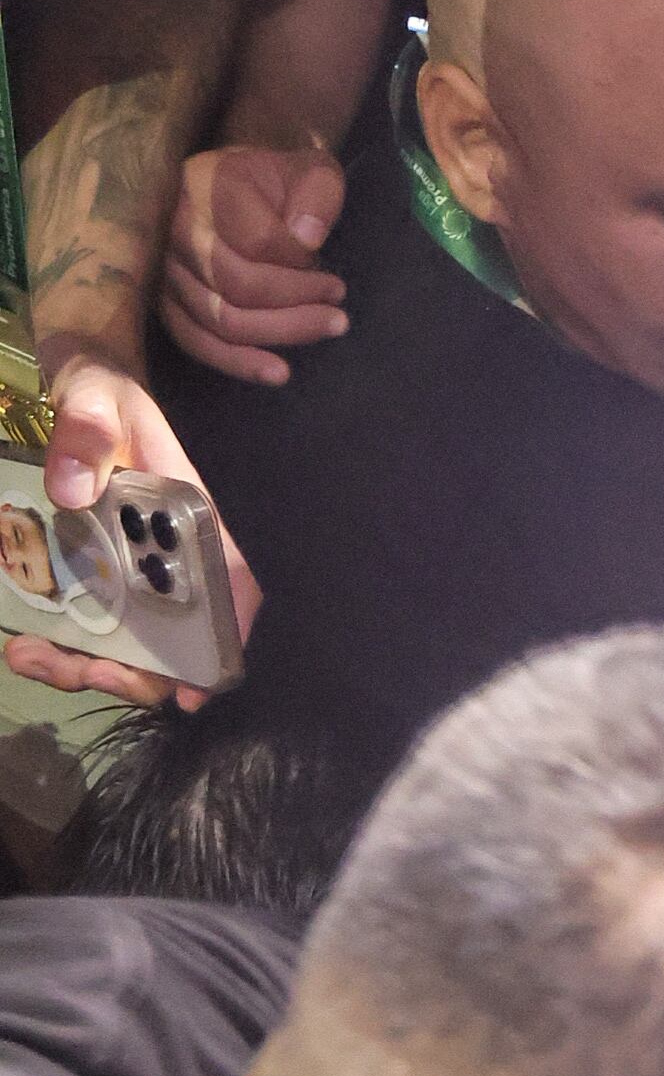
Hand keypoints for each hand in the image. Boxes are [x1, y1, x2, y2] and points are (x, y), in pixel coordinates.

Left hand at [1, 357, 257, 710]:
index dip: (228, 639)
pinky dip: (58, 645)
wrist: (78, 387)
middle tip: (84, 670)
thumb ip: (84, 432)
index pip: (231, 581)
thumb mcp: (93, 396)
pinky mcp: (95, 575)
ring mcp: (131, 570)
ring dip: (85, 665)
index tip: (197, 688)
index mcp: (190, 514)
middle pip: (176, 636)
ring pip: (129, 643)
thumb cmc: (102, 392)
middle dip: (136, 671)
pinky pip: (87, 625)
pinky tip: (19, 639)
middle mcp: (170, 555)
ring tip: (28, 656)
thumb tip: (71, 493)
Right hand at [162, 144, 347, 382]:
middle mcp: (177, 226)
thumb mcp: (310, 170)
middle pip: (237, 285)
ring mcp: (165, 267)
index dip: (300, 267)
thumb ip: (317, 195)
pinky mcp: (164, 301)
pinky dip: (237, 362)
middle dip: (297, 306)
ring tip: (324, 331)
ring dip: (279, 333)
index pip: (259, 241)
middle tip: (339, 313)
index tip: (330, 276)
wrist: (236, 185)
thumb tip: (306, 239)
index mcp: (212, 185)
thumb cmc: (278, 182)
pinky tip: (278, 373)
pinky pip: (195, 341)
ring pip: (220, 318)